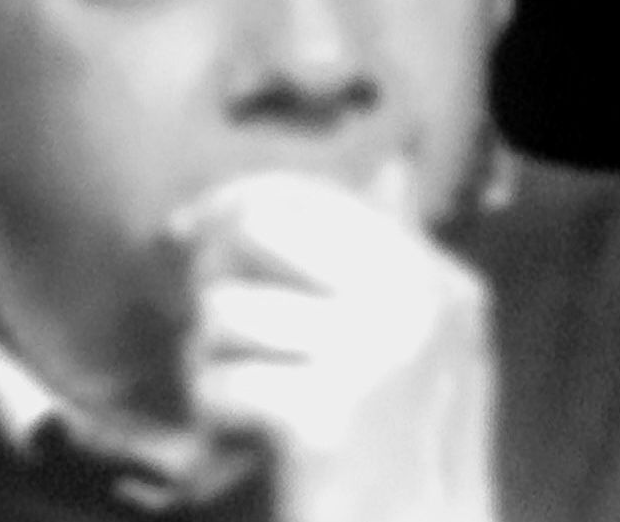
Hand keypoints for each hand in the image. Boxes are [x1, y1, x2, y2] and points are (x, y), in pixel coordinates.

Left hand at [168, 163, 496, 521]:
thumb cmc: (402, 456)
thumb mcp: (415, 343)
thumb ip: (387, 259)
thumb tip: (387, 165)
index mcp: (436, 278)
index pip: (307, 195)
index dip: (229, 206)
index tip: (183, 236)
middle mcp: (415, 302)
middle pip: (258, 227)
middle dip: (212, 273)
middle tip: (212, 325)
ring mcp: (375, 356)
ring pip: (225, 311)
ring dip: (207, 363)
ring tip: (240, 404)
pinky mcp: (327, 416)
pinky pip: (219, 382)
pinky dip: (212, 419)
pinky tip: (240, 445)